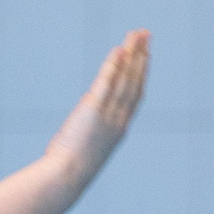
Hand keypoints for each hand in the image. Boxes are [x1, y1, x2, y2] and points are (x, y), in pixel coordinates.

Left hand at [44, 30, 150, 179]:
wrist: (67, 178)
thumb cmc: (71, 168)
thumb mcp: (87, 145)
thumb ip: (91, 126)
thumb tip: (88, 110)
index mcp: (119, 127)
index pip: (135, 94)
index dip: (142, 73)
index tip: (146, 55)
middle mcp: (119, 119)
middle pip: (134, 81)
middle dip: (141, 56)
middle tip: (146, 35)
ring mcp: (108, 115)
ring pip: (124, 79)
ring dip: (132, 55)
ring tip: (136, 35)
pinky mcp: (93, 112)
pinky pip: (105, 84)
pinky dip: (113, 67)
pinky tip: (118, 50)